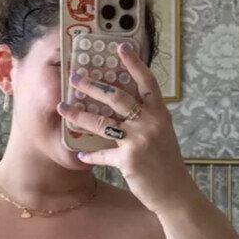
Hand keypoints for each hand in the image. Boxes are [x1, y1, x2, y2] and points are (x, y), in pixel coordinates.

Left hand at [56, 43, 192, 214]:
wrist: (174, 191)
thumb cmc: (166, 162)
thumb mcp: (162, 133)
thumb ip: (147, 117)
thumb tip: (123, 105)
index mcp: (159, 113)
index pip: (147, 82)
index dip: (134, 63)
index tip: (120, 46)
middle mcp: (150, 122)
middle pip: (117, 96)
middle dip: (92, 85)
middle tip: (75, 77)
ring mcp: (139, 140)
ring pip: (102, 122)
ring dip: (79, 115)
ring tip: (63, 109)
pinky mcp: (129, 160)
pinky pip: (102, 154)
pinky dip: (90, 155)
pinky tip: (80, 155)